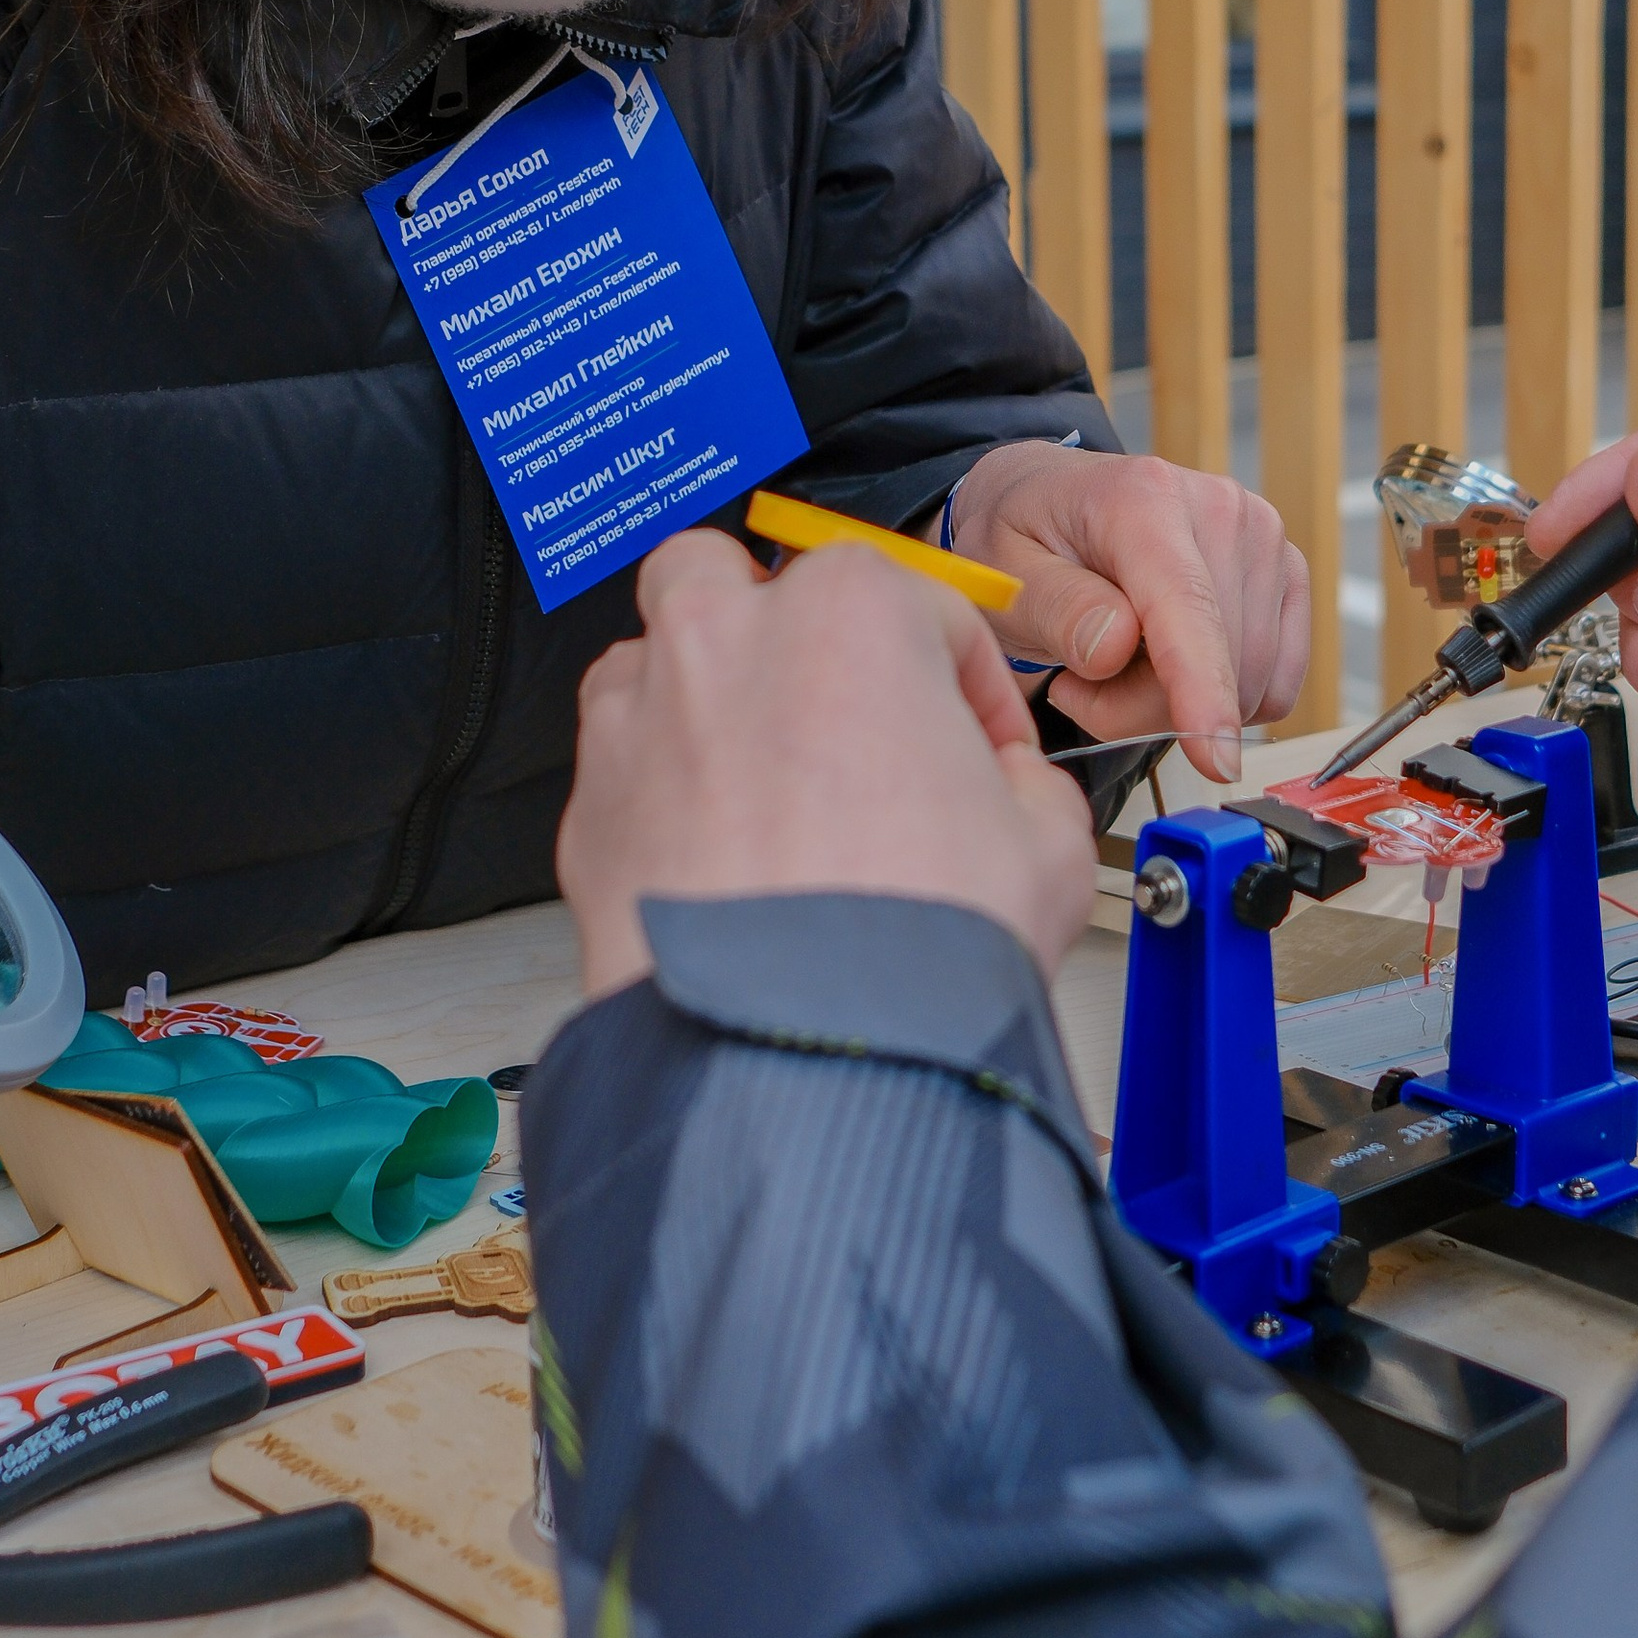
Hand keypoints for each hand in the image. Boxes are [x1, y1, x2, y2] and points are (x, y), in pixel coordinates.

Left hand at [557, 530, 1097, 997]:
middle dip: (783, 630)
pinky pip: (617, 767)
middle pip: (739, 578)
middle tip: (837, 710)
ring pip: (655, 658)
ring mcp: (641, 721)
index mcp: (851, 612)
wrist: (811, 1059)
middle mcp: (727, 642)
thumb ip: (1026, 783)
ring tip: (761, 779)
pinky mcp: (588, 809)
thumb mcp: (1049, 842)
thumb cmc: (915, 944)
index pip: (924, 608)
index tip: (976, 740)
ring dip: (702, 696)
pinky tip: (715, 854)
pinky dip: (656, 791)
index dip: (966, 684)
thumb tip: (1007, 792)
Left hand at [947, 443, 1311, 780]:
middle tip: (1075, 686)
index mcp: (1145, 497)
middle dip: (1141, 708)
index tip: (1214, 760)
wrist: (1055, 504)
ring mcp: (1263, 541)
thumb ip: (1055, 608)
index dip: (1203, 688)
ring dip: (1175, 707)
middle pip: (1217, 660)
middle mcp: (1220, 508)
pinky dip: (1218, 698)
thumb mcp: (1004, 573)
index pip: (1187, 605)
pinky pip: (1272, 685)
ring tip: (1111, 666)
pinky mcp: (1287, 578)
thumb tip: (1114, 647)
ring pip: (1250, 683)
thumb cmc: (1026, 538)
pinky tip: (1164, 666)